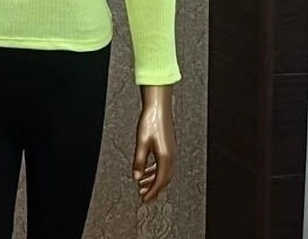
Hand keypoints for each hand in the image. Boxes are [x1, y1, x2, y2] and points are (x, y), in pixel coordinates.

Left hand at [132, 85, 176, 202]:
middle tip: (143, 196)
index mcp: (166, 157)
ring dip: (154, 180)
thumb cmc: (150, 121)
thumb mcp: (141, 142)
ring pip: (164, 172)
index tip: (144, 199)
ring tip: (143, 184)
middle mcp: (171, 156)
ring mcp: (171, 151)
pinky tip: (147, 170)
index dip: (152, 193)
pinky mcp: (168, 146)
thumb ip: (139, 161)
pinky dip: (155, 170)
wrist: (158, 107)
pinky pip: (163, 164)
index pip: (159, 181)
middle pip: (163, 179)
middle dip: (153, 189)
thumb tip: (136, 177)